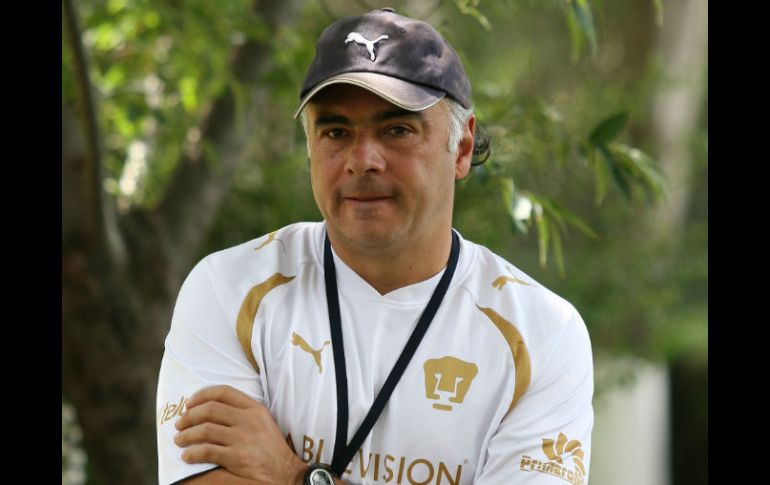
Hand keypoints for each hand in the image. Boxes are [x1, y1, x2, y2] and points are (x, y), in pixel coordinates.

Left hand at [174, 385, 306, 484]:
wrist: (285, 472)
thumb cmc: (270, 448)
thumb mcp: (263, 422)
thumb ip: (243, 412)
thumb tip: (209, 408)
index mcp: (255, 408)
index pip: (224, 392)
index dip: (202, 395)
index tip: (189, 403)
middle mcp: (248, 420)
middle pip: (210, 409)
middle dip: (189, 416)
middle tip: (180, 423)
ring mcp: (243, 438)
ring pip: (205, 429)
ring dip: (187, 435)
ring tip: (179, 440)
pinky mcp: (237, 458)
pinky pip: (207, 451)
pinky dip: (193, 453)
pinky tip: (187, 456)